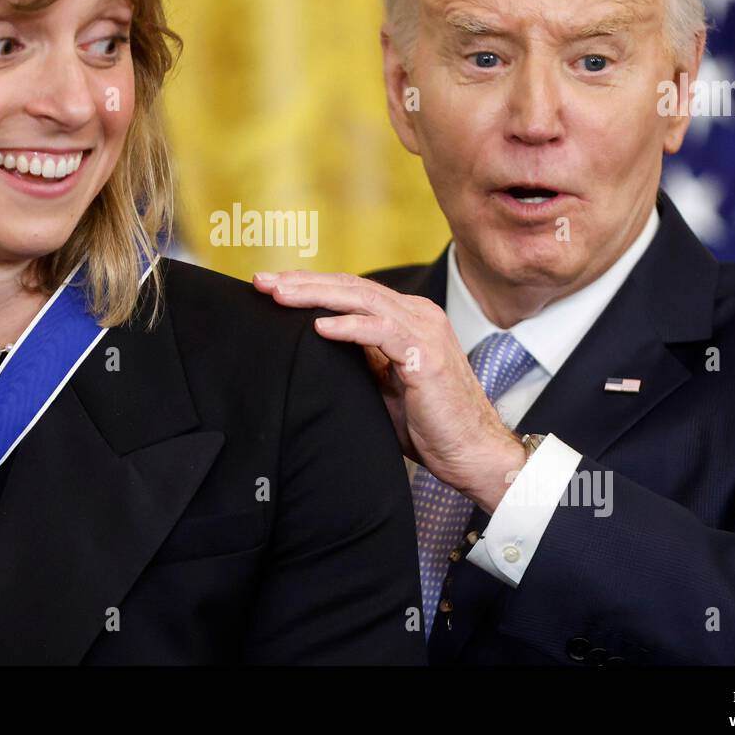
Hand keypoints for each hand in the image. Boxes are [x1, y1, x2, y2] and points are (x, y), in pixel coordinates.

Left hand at [252, 270, 526, 512]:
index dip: (307, 285)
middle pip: (349, 287)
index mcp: (405, 317)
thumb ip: (358, 360)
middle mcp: (416, 314)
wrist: (473, 454)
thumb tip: (314, 344)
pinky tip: (318, 327)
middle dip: (301, 282)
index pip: (349, 291)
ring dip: (316, 295)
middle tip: (260, 280)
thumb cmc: (430, 424)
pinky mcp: (426, 355)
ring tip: (278, 295)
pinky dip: (348, 327)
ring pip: (361, 299)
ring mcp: (423, 330)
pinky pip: (381, 331)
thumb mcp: (383, 385)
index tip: (268, 287)